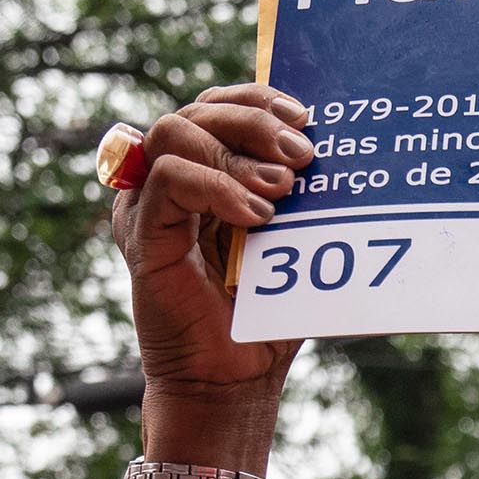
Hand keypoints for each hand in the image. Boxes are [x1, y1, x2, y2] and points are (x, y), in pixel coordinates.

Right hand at [113, 82, 314, 416]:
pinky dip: (217, 187)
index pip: (217, 104)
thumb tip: (335, 141)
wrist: (233, 380)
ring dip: (236, 152)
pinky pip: (169, 180)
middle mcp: (167, 181)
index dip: (257, 97)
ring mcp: (148, 206)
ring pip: (175, 131)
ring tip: (281, 192)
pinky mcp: (142, 236)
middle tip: (303, 156)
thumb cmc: (266, 313)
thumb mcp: (292, 240)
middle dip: (256, 121)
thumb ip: (298, 193)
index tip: (306, 116)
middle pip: (198, 109)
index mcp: (201, 172)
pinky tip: (257, 218)